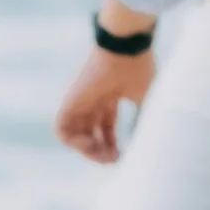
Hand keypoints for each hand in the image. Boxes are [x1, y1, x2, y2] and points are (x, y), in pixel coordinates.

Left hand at [54, 45, 155, 162]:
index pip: (106, 127)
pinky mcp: (69, 102)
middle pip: (91, 134)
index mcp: (110, 97)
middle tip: (114, 159)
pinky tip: (91, 143)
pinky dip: (72, 142)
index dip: (113, 144)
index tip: (124, 155)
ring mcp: (80, 102)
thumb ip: (144, 120)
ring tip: (103, 154)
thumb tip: (148, 143)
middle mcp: (93, 101)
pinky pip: (61, 130)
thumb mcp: (147, 100)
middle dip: (101, 152)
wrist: (125, 49)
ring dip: (87, 151)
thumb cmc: (139, 70)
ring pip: (75, 135)